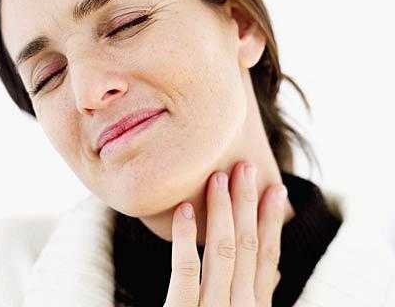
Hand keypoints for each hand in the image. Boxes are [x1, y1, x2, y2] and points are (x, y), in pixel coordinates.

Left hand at [164, 160, 287, 306]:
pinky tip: (183, 210)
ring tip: (218, 177)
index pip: (268, 256)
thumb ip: (256, 298)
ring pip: (223, 251)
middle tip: (246, 166)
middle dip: (248, 202)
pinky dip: (186, 238)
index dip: (272, 220)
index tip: (276, 188)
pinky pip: (186, 272)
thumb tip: (276, 275)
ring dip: (222, 209)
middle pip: (247, 245)